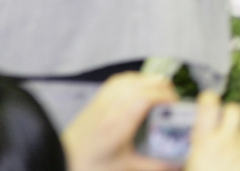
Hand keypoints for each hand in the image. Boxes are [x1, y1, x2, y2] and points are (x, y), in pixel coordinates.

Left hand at [61, 72, 178, 170]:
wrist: (61, 160)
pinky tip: (141, 88)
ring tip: (160, 94)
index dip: (167, 96)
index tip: (177, 105)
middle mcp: (111, 107)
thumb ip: (154, 165)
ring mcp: (103, 100)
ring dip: (151, 82)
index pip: (148, 97)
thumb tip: (177, 164)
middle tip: (173, 102)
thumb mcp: (125, 167)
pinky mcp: (98, 98)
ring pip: (134, 78)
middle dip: (165, 88)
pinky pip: (121, 79)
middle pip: (144, 83)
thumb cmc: (89, 165)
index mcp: (118, 124)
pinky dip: (136, 79)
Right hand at [185, 92, 239, 170]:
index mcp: (205, 142)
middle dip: (227, 112)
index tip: (205, 99)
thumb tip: (186, 138)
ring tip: (222, 153)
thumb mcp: (188, 164)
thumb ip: (190, 148)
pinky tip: (231, 164)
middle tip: (217, 124)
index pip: (209, 106)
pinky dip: (239, 152)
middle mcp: (227, 141)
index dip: (208, 99)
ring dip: (233, 137)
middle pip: (234, 109)